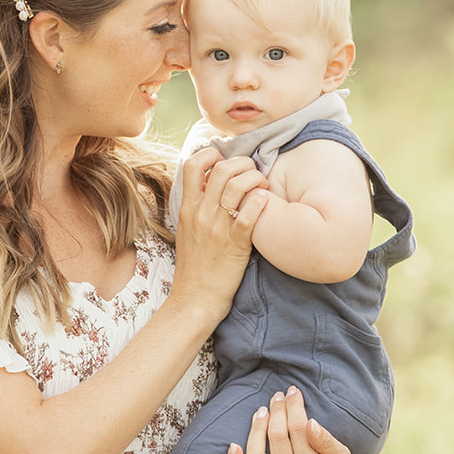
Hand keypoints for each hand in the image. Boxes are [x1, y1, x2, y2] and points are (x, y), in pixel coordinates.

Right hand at [168, 148, 267, 324]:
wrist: (195, 299)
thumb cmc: (195, 266)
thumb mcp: (186, 231)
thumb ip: (196, 207)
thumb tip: (210, 185)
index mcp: (188, 209)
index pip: (192, 165)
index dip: (211, 154)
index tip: (225, 160)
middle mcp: (201, 214)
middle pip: (220, 170)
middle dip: (242, 163)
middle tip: (253, 171)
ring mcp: (217, 229)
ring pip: (236, 187)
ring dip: (255, 179)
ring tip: (263, 186)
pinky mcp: (235, 244)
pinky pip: (249, 215)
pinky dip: (260, 202)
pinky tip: (266, 201)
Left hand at [227, 387, 372, 453]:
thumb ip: (328, 442)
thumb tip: (310, 423)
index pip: (299, 429)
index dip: (295, 406)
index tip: (293, 392)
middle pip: (277, 437)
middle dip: (277, 410)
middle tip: (278, 396)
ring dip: (256, 428)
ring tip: (262, 411)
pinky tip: (233, 444)